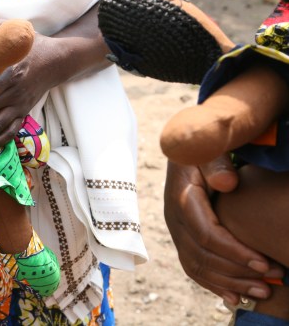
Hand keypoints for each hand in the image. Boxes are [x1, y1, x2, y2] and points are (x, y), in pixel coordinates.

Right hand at [164, 161, 278, 304]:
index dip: (234, 252)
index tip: (263, 262)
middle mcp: (174, 219)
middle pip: (202, 256)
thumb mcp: (208, 150)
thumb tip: (228, 182)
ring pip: (197, 267)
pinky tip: (233, 296)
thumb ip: (217, 162)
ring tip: (262, 291)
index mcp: (182, 199)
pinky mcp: (181, 237)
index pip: (206, 235)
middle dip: (238, 273)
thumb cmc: (203, 151)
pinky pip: (192, 267)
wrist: (184, 151)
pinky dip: (213, 284)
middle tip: (272, 280)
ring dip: (230, 283)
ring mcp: (176, 230)